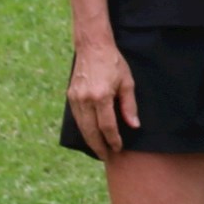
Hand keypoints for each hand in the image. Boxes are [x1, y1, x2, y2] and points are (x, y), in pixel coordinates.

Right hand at [68, 38, 139, 155]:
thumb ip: (129, 106)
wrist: (92, 46)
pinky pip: (77, 118)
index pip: (107, 126)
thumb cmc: (113, 63)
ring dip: (90, 140)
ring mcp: (75, 98)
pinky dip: (83, 129)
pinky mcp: (70, 96)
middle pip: (91, 131)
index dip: (113, 140)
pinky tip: (90, 135)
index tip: (118, 148)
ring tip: (99, 149)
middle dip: (99, 146)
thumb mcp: (127, 82)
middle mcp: (85, 99)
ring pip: (81, 126)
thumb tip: (133, 126)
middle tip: (106, 157)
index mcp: (101, 96)